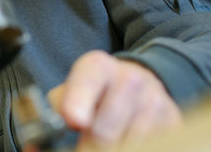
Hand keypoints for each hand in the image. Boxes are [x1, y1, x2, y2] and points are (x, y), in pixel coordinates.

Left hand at [48, 50, 181, 149]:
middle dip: (87, 146)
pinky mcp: (174, 123)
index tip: (74, 120)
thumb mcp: (73, 87)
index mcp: (97, 67)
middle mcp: (131, 80)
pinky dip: (132, 149)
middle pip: (104, 130)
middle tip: (81, 146)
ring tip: (101, 143)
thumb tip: (36, 143)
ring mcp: (155, 102)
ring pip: (127, 145)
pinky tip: (124, 142)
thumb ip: (56, 109)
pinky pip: (150, 147)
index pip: (87, 82)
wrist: (141, 82)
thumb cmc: (97, 91)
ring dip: (112, 149)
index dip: (78, 101)